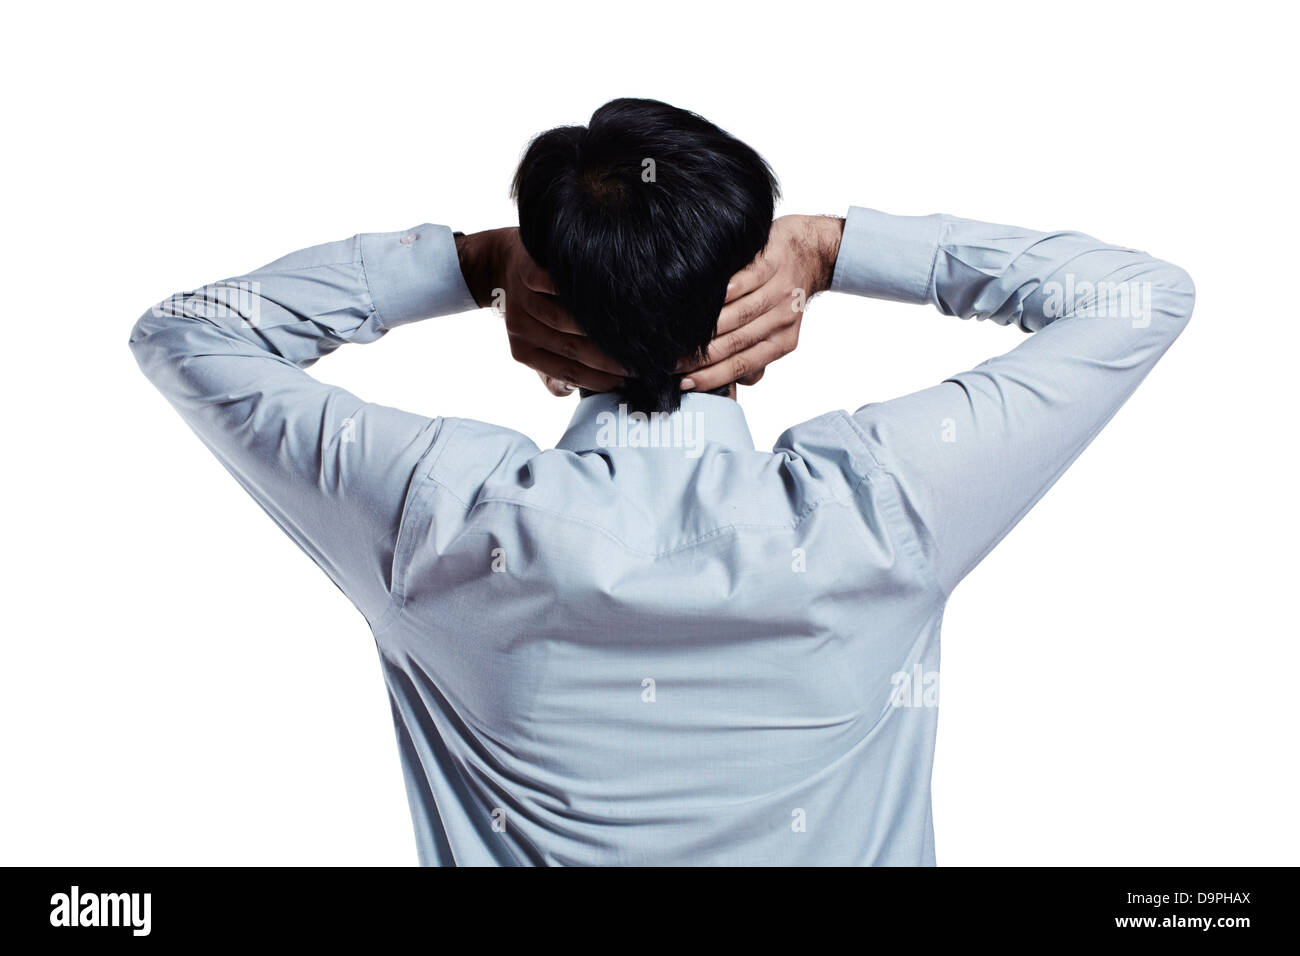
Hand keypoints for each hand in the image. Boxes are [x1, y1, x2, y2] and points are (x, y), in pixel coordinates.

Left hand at [456, 227, 625, 391]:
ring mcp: (522, 299)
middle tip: (638, 360)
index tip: (629, 382)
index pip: (568, 372)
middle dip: (607, 358)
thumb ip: (556, 369)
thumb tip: (586, 390)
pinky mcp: (525, 271)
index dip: (600, 380)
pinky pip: (550, 282)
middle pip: (569, 348)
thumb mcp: (535, 341)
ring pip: (561, 318)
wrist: (500, 264)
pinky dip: (575, 288)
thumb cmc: (531, 306)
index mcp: (524, 351)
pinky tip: (602, 292)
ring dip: (595, 326)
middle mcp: (521, 328)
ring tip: (627, 330)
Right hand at [679, 215, 842, 391]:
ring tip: (679, 334)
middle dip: (702, 355)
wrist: (809, 252)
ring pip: (740, 313)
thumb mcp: (777, 330)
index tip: (685, 382)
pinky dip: (726, 290)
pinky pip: (747, 279)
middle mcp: (783, 318)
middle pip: (737, 342)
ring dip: (707, 326)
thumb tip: (730, 383)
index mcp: (783, 341)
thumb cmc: (782, 295)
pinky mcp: (773, 262)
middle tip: (672, 361)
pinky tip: (704, 296)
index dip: (712, 375)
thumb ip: (755, 355)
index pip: (743, 364)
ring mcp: (779, 289)